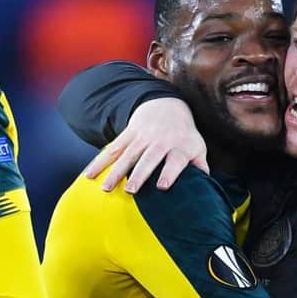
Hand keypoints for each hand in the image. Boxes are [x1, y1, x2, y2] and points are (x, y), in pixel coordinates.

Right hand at [84, 98, 208, 192]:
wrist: (167, 107)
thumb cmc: (184, 136)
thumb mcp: (197, 147)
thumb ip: (201, 166)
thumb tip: (207, 187)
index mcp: (179, 147)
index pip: (175, 160)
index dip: (170, 172)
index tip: (163, 186)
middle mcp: (160, 141)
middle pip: (148, 158)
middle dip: (139, 173)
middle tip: (131, 190)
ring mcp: (142, 138)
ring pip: (127, 155)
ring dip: (116, 171)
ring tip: (106, 188)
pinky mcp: (127, 135)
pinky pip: (111, 149)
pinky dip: (100, 162)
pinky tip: (89, 175)